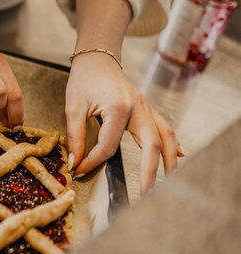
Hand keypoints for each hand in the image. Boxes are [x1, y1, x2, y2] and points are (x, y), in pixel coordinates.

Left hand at [65, 52, 182, 193]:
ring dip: (169, 161)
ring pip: (166, 137)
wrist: (97, 58)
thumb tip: (76, 163)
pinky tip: (179, 156)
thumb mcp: (73, 107)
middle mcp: (139, 108)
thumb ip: (76, 137)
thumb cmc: (84, 80)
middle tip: (144, 195)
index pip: (109, 146)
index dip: (94, 162)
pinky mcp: (148, 108)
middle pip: (152, 146)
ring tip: (168, 182)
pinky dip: (173, 144)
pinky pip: (165, 127)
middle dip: (149, 173)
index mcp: (119, 108)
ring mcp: (147, 108)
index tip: (80, 170)